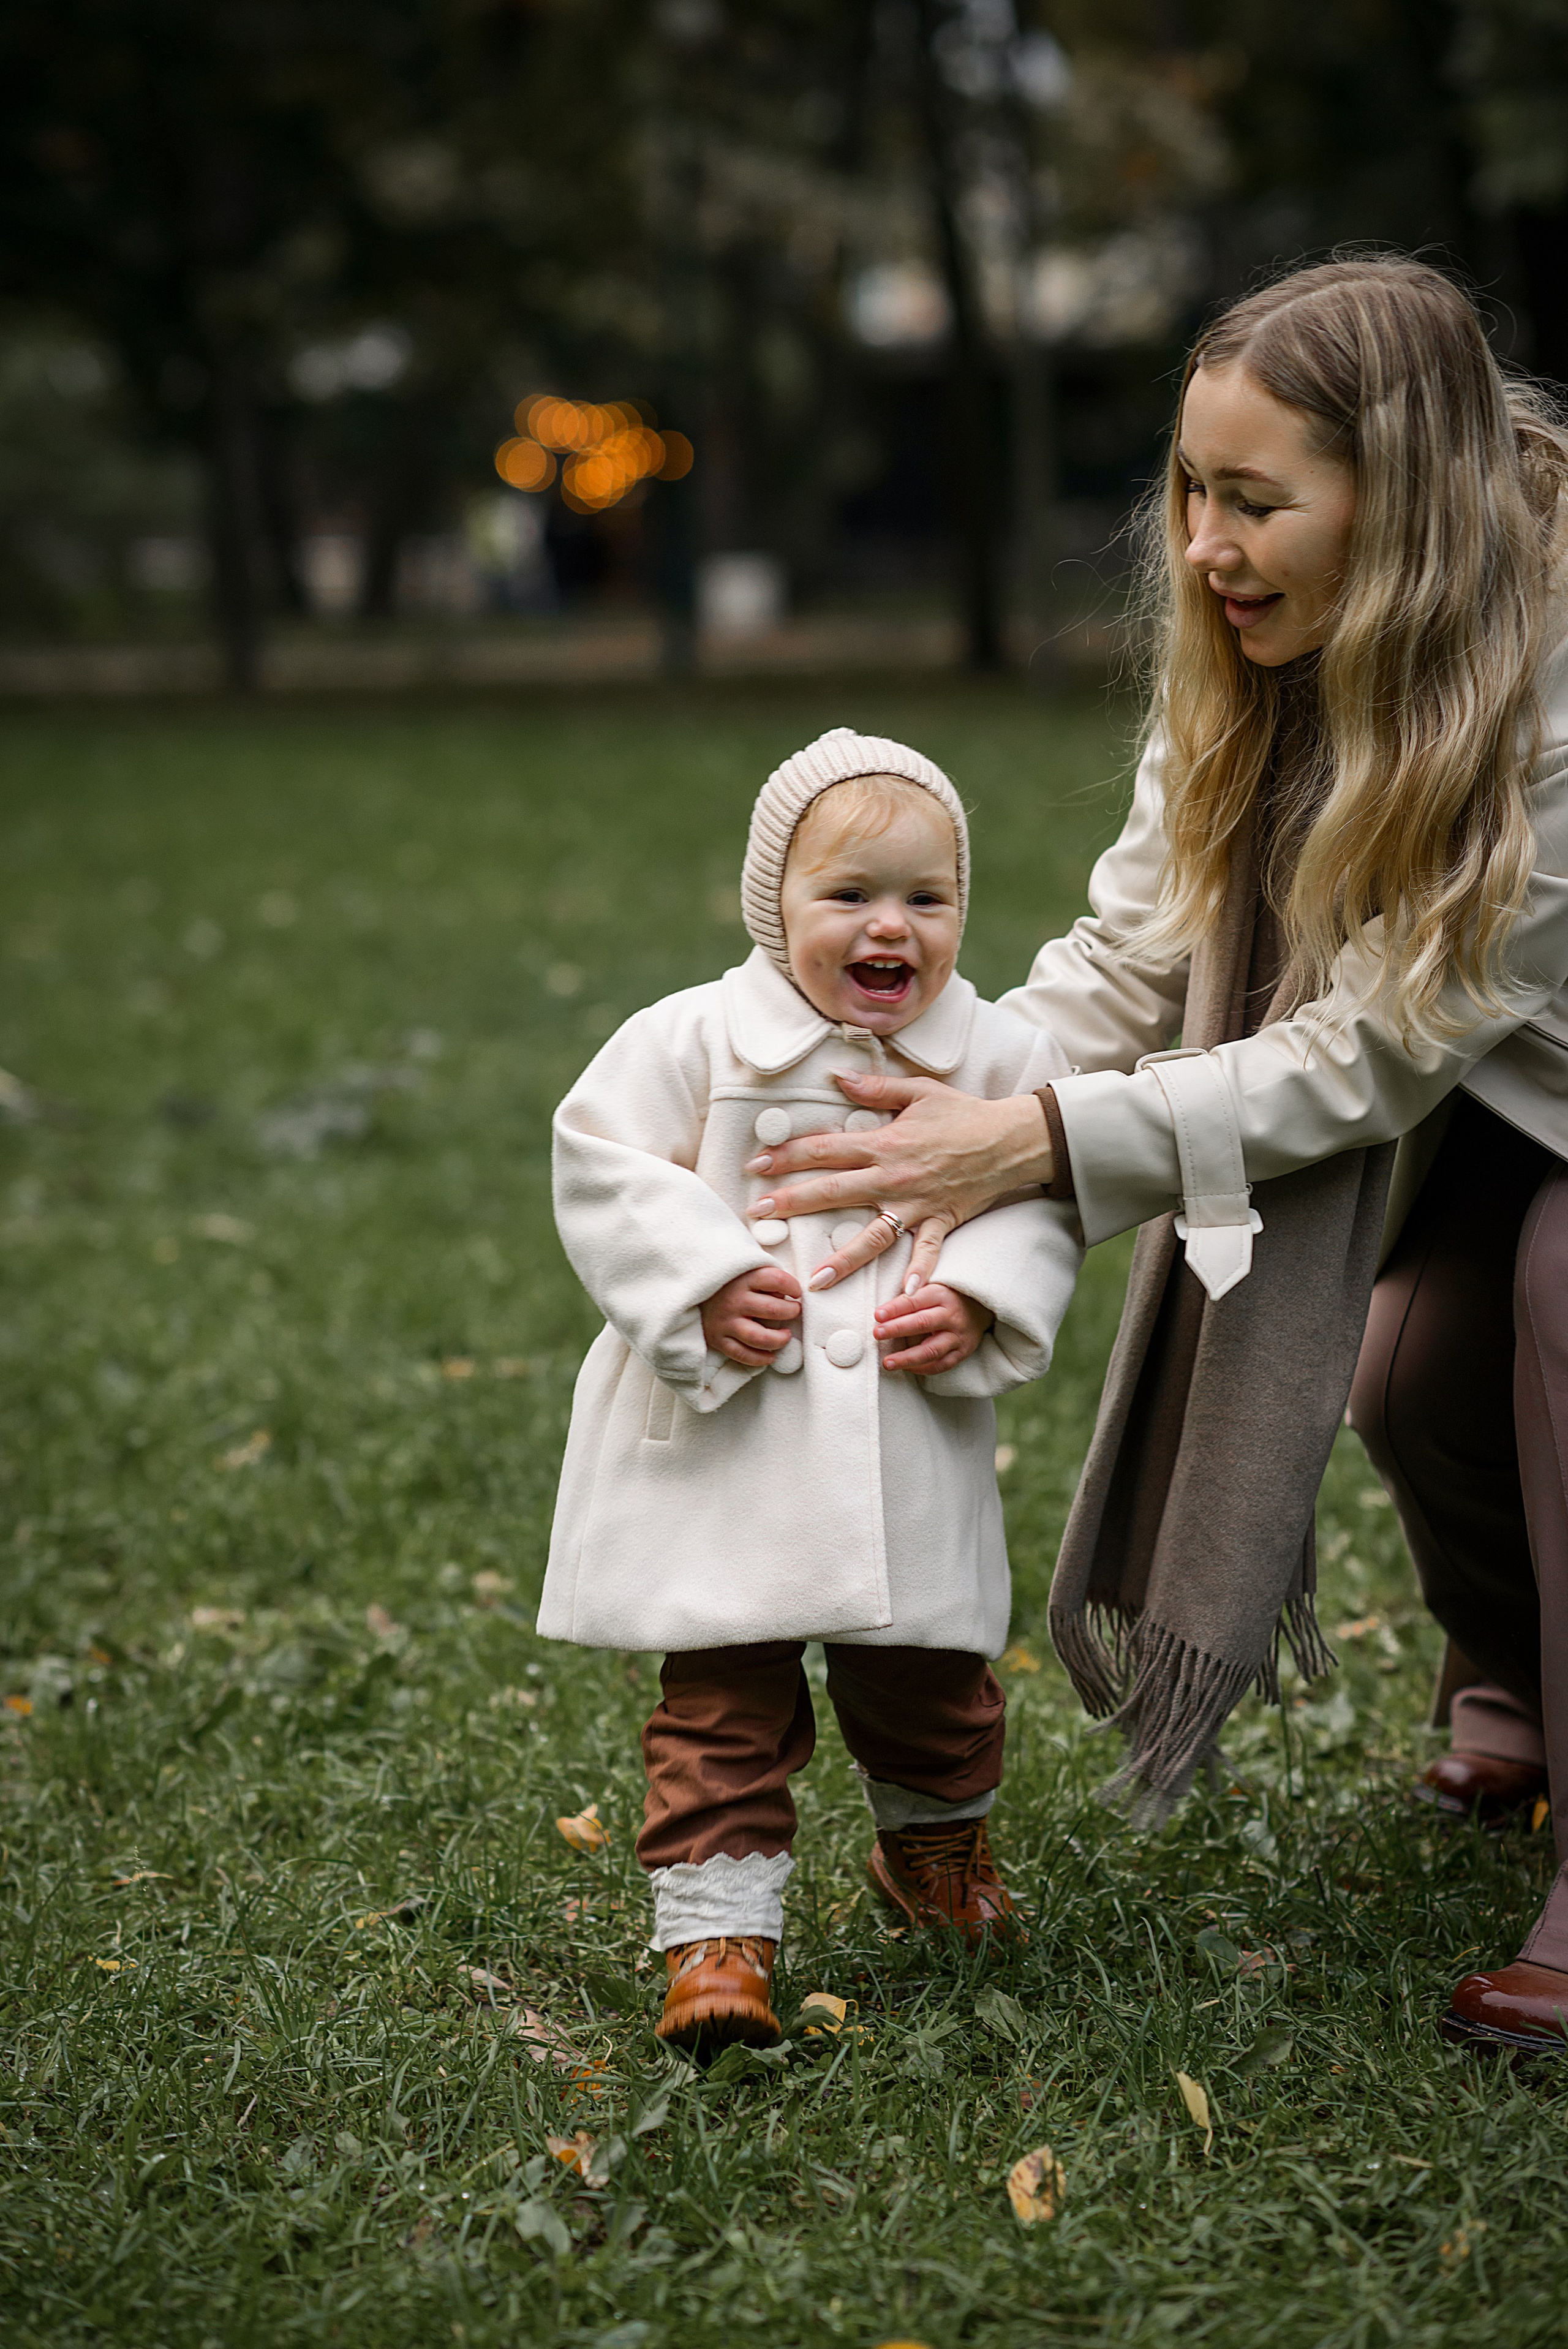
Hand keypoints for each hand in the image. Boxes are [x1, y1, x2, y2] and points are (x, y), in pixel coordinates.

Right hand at [701, 1263, 801, 1367]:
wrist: (687, 1290)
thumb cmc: (723, 1280)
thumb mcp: (743, 1268)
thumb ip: (764, 1275)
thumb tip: (786, 1292)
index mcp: (743, 1278)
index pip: (777, 1280)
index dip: (793, 1286)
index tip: (796, 1292)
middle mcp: (734, 1301)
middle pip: (773, 1309)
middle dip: (791, 1312)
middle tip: (794, 1311)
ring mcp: (725, 1322)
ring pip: (759, 1337)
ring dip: (779, 1339)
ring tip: (786, 1335)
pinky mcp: (717, 1339)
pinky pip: (741, 1354)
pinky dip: (759, 1359)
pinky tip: (771, 1356)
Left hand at [744, 1070, 1053, 1291]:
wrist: (1010, 1137)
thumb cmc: (963, 1113)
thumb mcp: (918, 1091)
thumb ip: (874, 1087)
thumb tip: (836, 1076)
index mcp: (883, 1142)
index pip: (824, 1149)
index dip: (787, 1156)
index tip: (757, 1166)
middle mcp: (893, 1176)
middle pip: (833, 1190)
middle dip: (791, 1202)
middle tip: (757, 1215)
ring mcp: (916, 1203)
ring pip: (872, 1234)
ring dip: (842, 1258)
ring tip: (813, 1279)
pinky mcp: (940, 1221)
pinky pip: (926, 1252)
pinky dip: (918, 1274)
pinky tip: (903, 1296)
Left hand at [877, 1282, 992, 1375]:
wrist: (982, 1306)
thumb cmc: (948, 1294)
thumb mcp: (933, 1282)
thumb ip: (914, 1284)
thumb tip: (896, 1293)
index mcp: (943, 1294)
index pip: (915, 1301)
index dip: (895, 1308)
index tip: (877, 1315)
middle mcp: (952, 1315)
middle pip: (922, 1323)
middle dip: (897, 1329)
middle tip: (877, 1334)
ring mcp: (959, 1335)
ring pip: (931, 1350)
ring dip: (907, 1358)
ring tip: (887, 1362)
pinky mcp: (963, 1351)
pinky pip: (942, 1364)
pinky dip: (923, 1369)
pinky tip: (906, 1368)